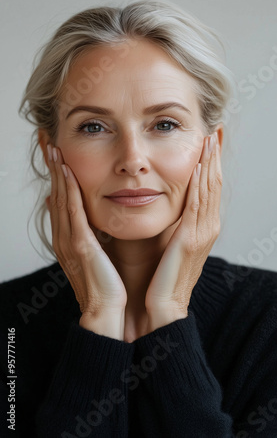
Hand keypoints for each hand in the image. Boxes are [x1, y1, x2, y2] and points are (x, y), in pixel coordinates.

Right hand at [46, 144, 126, 317]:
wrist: (106, 311)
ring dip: (56, 170)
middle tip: (47, 137)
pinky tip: (66, 171)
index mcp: (68, 236)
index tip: (55, 148)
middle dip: (51, 163)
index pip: (59, 196)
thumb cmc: (105, 282)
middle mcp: (64, 235)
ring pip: (60, 197)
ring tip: (52, 145)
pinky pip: (73, 211)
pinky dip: (68, 189)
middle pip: (55, 191)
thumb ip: (87, 229)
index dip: (55, 171)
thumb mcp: (95, 252)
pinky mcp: (81, 245)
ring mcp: (69, 239)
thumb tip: (81, 212)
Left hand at [145, 132, 221, 328]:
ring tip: (209, 140)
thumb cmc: (161, 275)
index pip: (209, 186)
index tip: (210, 140)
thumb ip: (173, 222)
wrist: (163, 304)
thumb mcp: (170, 242)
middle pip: (214, 183)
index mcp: (202, 226)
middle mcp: (207, 227)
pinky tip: (197, 167)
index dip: (211, 162)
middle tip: (215, 131)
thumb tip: (166, 202)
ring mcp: (202, 232)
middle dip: (214, 156)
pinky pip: (196, 206)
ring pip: (209, 190)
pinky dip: (198, 185)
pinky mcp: (190, 238)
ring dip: (209, 163)